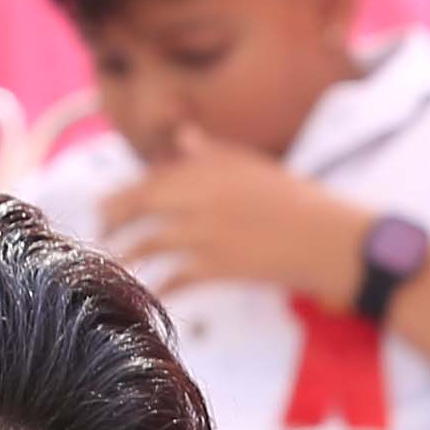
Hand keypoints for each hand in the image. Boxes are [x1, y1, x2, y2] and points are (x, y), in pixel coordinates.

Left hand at [104, 121, 373, 303]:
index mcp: (211, 168)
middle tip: (101, 232)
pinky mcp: (218, 266)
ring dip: (127, 254)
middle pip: (142, 204)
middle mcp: (203, 196)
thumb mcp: (253, 167)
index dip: (126, 193)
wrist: (328, 238)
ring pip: (151, 242)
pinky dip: (158, 287)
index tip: (107, 205)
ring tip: (114, 263)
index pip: (154, 178)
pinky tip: (148, 294)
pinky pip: (175, 278)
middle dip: (114, 217)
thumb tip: (183, 136)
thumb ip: (212, 153)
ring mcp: (208, 231)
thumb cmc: (296, 201)